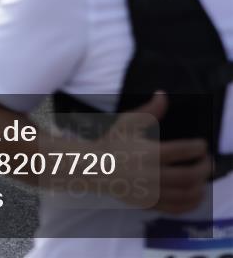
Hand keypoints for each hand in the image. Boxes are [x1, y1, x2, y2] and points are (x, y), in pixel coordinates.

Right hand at [96, 92, 210, 213]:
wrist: (95, 168)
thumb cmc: (112, 142)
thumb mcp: (127, 122)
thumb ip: (149, 110)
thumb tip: (163, 94)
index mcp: (149, 152)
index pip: (183, 151)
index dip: (198, 148)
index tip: (202, 145)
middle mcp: (152, 175)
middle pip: (189, 175)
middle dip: (204, 168)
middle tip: (208, 161)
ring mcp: (151, 192)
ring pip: (186, 194)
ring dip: (201, 186)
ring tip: (203, 177)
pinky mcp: (150, 204)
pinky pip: (177, 208)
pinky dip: (191, 203)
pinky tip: (195, 193)